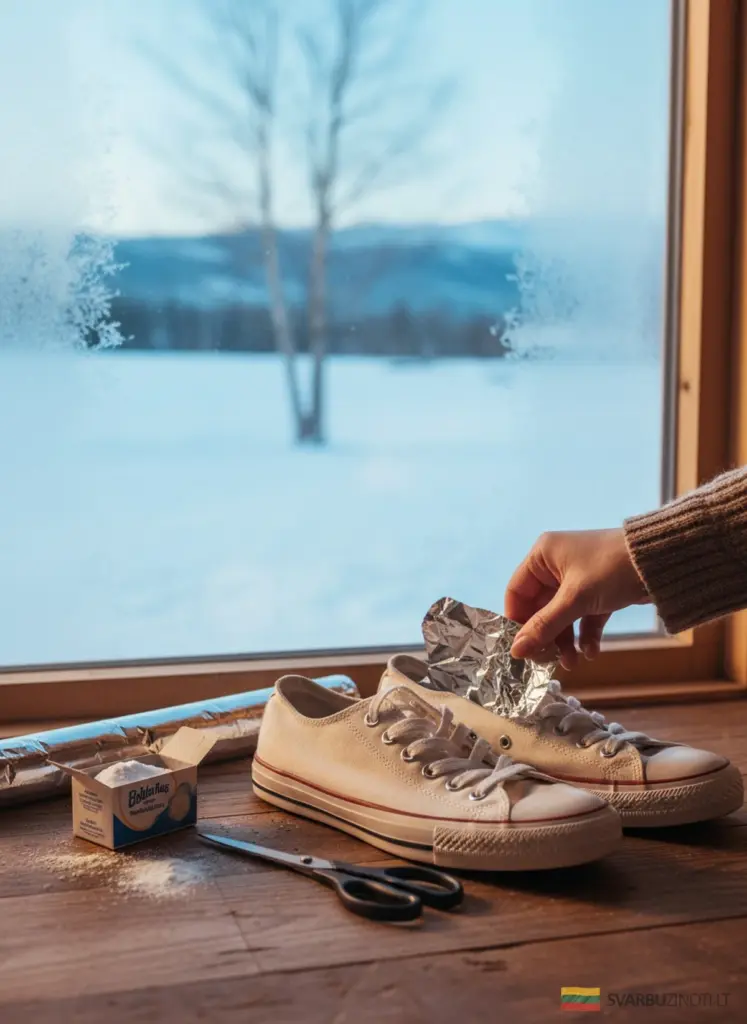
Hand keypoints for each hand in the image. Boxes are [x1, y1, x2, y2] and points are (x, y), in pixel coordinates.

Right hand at [504, 528, 649, 668]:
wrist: (663, 561)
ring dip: (566, 640)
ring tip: (573, 662)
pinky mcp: (598, 591)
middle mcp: (556, 565)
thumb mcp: (575, 599)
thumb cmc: (610, 570)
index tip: (522, 648)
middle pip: (540, 608)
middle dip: (547, 636)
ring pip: (562, 616)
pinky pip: (584, 616)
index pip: (517, 593)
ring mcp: (577, 579)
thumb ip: (544, 626)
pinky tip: (591, 652)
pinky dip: (586, 634)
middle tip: (549, 661)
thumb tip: (515, 651)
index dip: (517, 622)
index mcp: (542, 556)